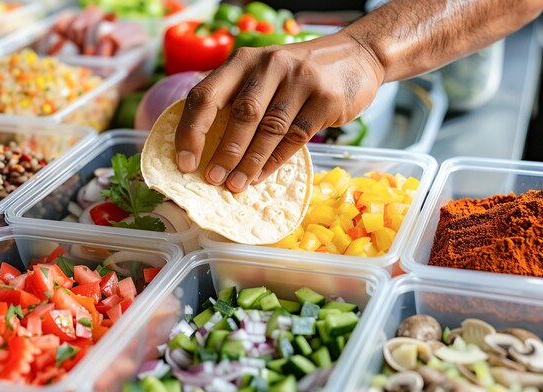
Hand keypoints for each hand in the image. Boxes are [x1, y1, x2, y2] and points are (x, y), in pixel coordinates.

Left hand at [174, 31, 384, 192]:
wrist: (356, 56)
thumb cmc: (299, 74)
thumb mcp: (265, 73)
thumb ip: (240, 97)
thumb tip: (208, 148)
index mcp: (244, 60)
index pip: (206, 95)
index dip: (191, 130)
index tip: (185, 162)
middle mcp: (270, 65)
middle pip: (241, 114)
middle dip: (224, 152)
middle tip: (212, 180)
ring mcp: (300, 80)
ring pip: (270, 129)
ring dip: (250, 162)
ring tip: (236, 185)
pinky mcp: (325, 98)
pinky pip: (296, 136)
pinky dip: (276, 160)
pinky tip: (262, 175)